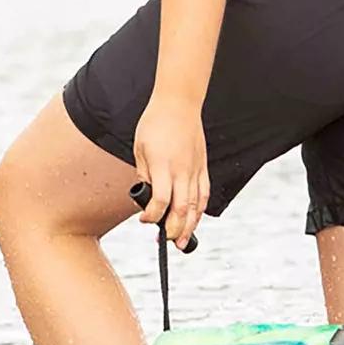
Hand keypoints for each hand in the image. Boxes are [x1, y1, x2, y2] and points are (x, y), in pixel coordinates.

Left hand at [132, 91, 208, 246]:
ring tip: (182, 241)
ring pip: (196, 206)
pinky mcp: (203, 166)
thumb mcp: (139, 149)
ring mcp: (195, 169)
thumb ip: (144, 174)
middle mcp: (182, 171)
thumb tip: (145, 195)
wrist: (179, 103)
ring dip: (190, 226)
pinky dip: (200, 209)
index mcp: (163, 166)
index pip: (160, 201)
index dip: (152, 217)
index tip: (145, 220)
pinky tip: (195, 219)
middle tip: (166, 241)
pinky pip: (204, 193)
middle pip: (182, 210)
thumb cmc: (155, 123)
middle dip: (174, 230)